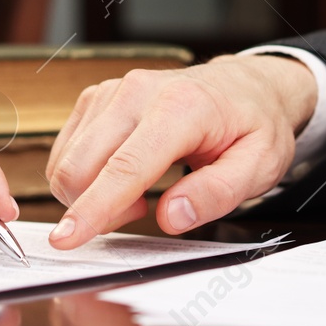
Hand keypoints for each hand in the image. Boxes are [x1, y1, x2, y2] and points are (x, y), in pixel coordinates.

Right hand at [44, 55, 317, 248]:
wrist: (246, 85)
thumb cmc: (254, 124)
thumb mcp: (259, 166)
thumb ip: (216, 194)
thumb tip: (172, 216)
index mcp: (180, 108)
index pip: (125, 167)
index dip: (93, 208)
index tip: (67, 240)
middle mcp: (138, 92)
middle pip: (82, 165)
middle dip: (96, 208)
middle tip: (143, 211)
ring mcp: (112, 91)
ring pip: (68, 160)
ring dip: (92, 192)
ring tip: (141, 191)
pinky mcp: (97, 97)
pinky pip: (68, 148)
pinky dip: (85, 174)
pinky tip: (124, 173)